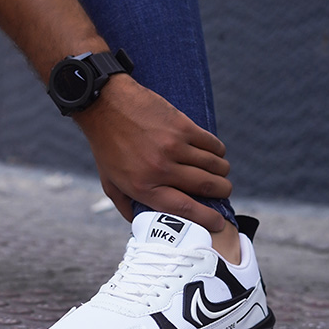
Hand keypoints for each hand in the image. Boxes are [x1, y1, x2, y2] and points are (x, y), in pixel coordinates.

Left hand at [76, 74, 231, 231]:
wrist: (105, 105)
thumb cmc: (106, 145)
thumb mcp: (109, 181)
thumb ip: (124, 205)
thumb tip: (140, 223)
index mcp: (142, 186)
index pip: (183, 208)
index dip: (206, 218)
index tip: (218, 222)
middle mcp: (160, 169)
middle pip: (207, 187)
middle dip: (222, 192)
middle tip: (223, 191)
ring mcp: (173, 146)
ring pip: (214, 165)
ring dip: (222, 171)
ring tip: (219, 172)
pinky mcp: (182, 126)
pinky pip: (212, 144)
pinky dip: (217, 151)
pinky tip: (214, 152)